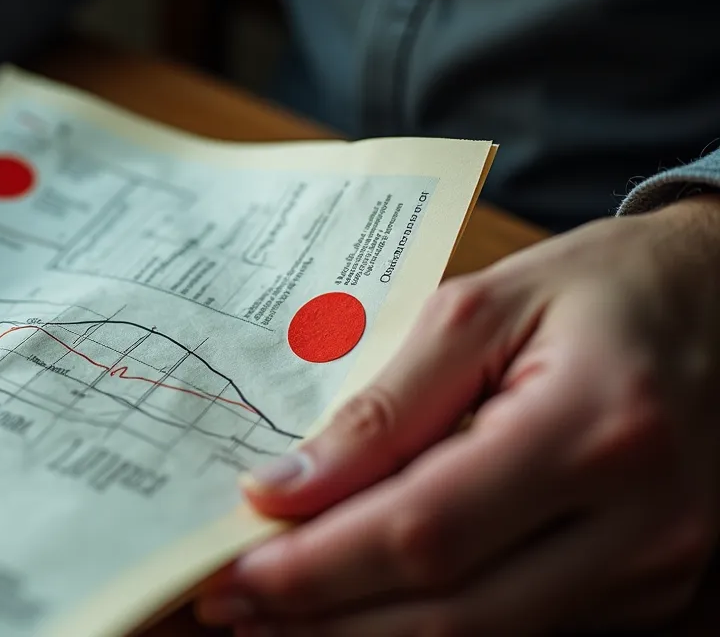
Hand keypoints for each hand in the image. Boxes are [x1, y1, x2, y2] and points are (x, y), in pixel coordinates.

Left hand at [197, 195, 719, 635]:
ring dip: (367, 634)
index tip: (232, 571)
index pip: (424, 529)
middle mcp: (639, 520)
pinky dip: (434, 625)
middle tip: (232, 606)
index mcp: (594, 426)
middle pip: (451, 610)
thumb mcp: (485, 307)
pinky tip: (364, 605)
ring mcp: (657, 570)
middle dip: (324, 617)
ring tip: (277, 615)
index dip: (318, 566)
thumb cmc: (605, 287)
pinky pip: (524, 632)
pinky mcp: (655, 593)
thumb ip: (386, 404)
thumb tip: (285, 488)